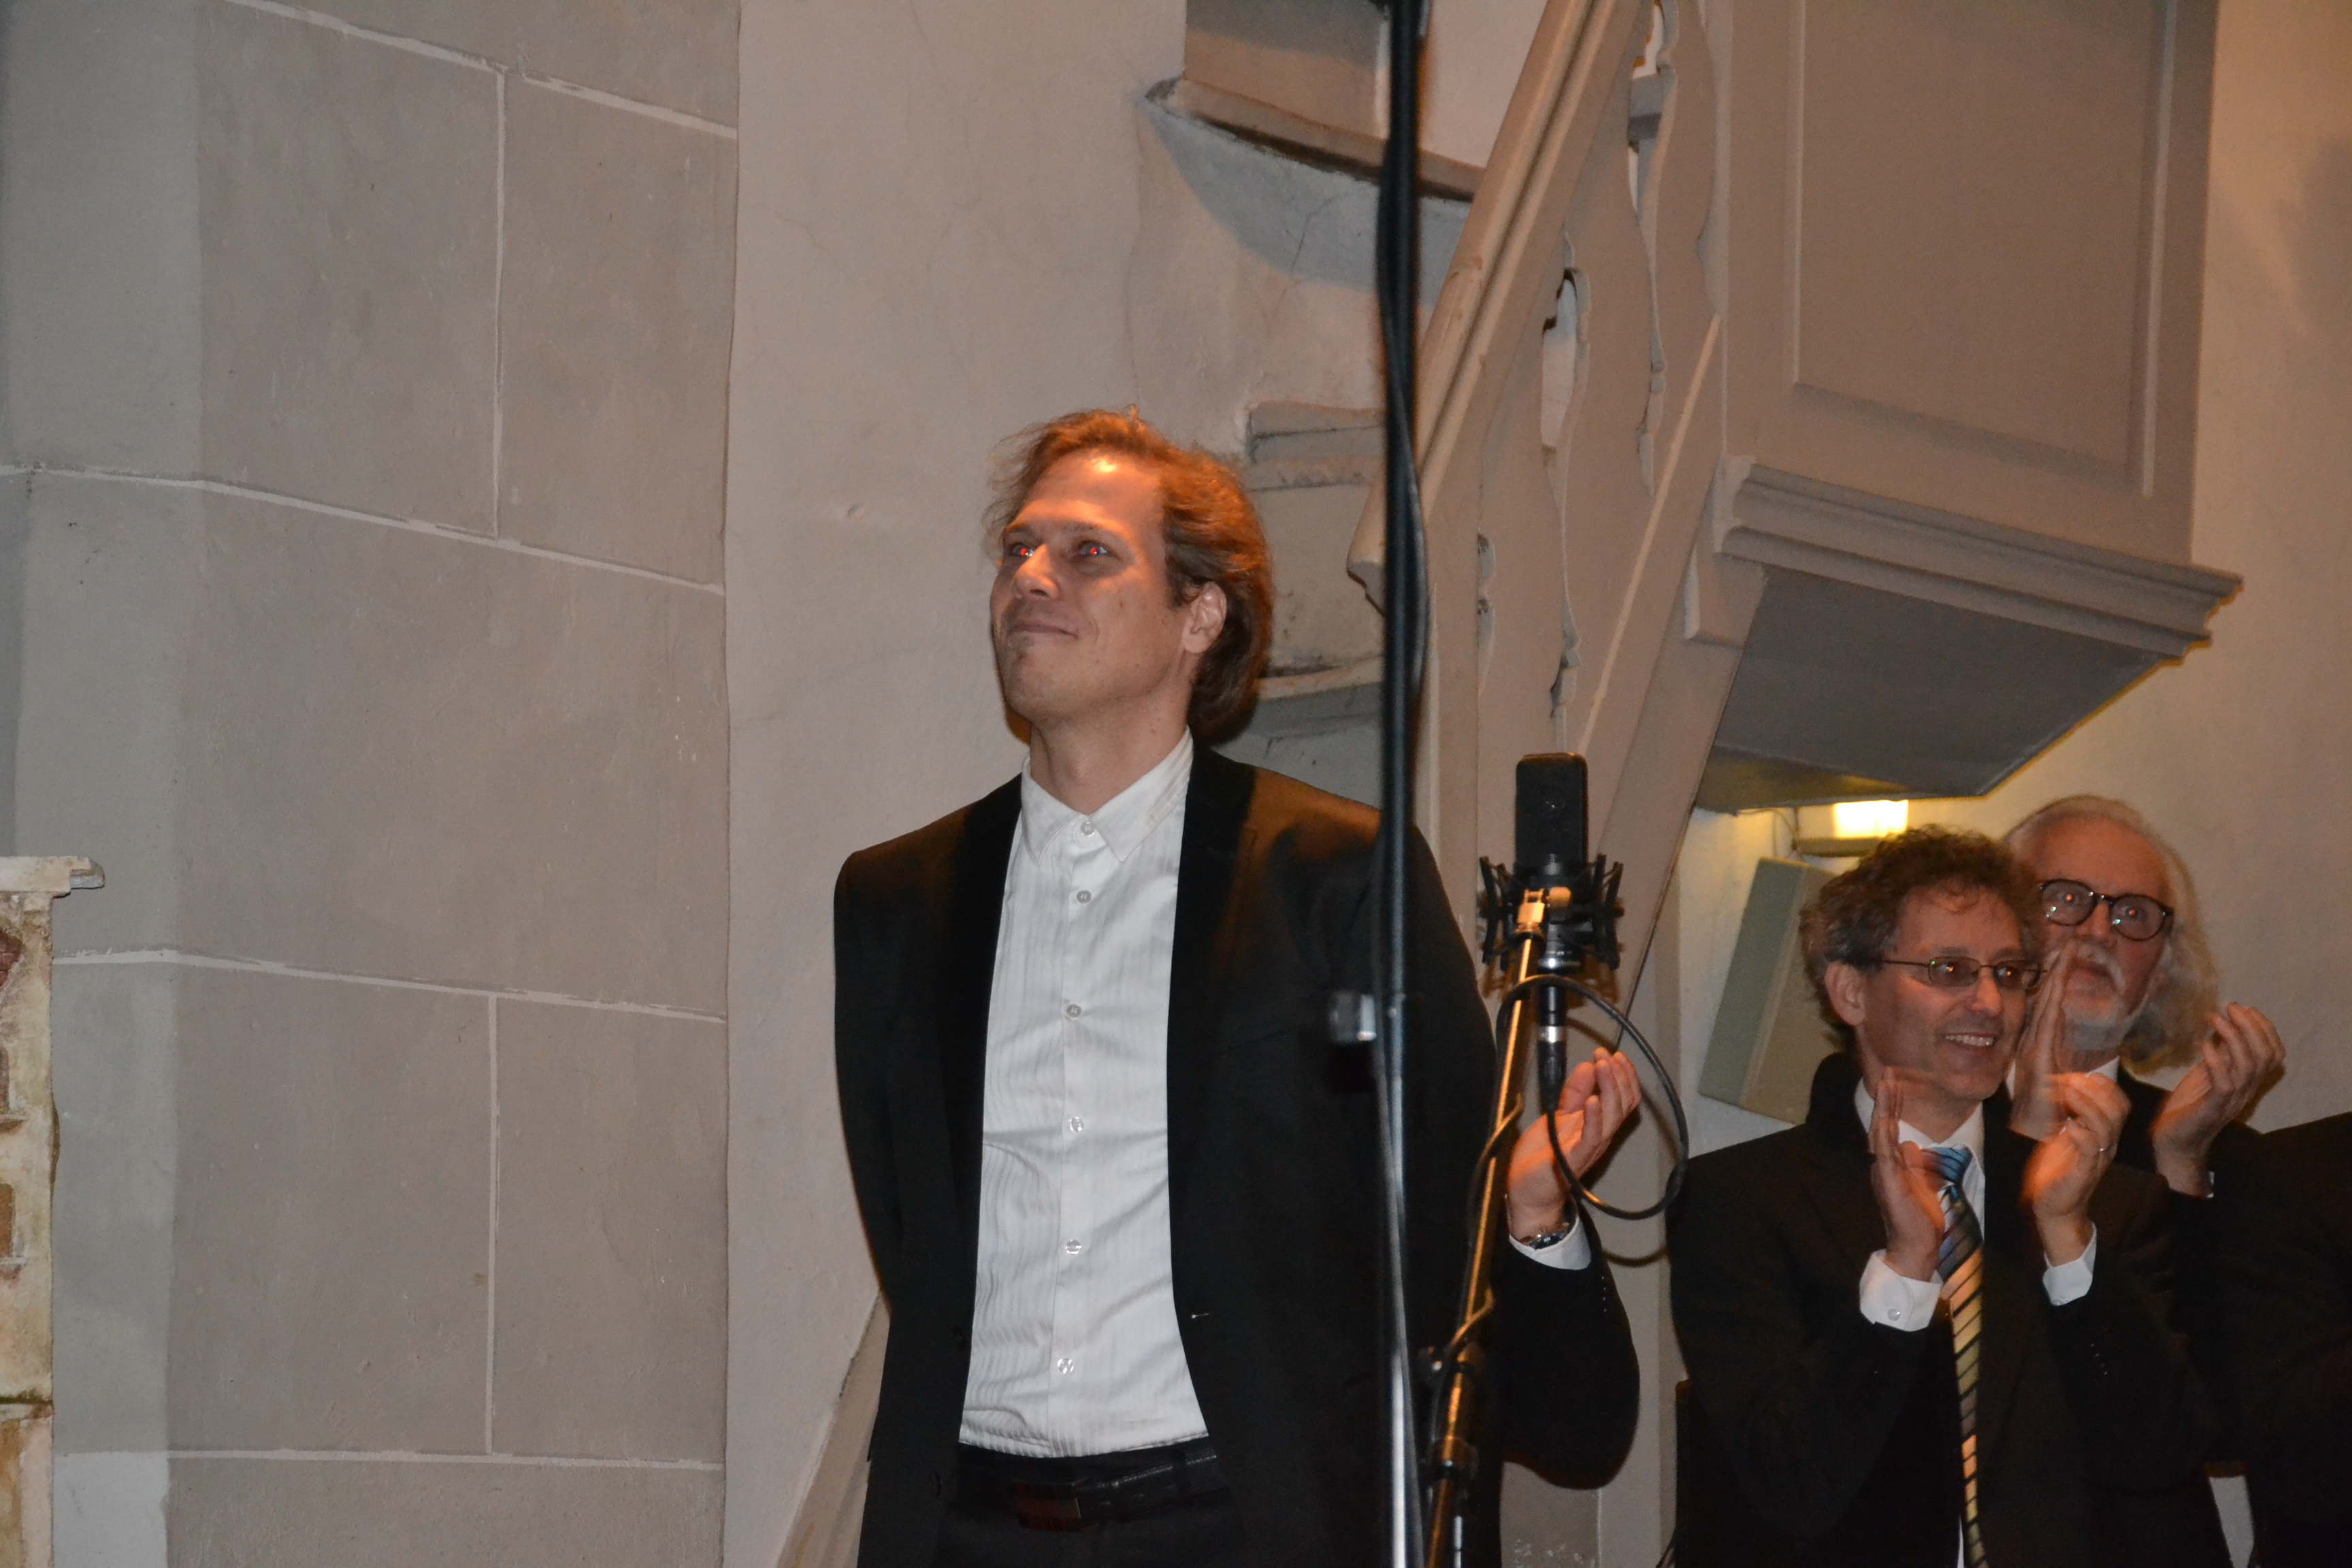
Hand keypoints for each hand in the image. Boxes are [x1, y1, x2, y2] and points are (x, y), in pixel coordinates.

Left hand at [1506, 1047, 1638, 1239]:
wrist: (1526, 1190)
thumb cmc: (1542, 1156)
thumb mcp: (1558, 1115)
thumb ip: (1573, 1092)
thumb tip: (1587, 1065)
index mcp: (1597, 1124)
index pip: (1623, 1098)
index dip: (1623, 1075)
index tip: (1613, 1054)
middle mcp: (1598, 1135)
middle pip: (1623, 1104)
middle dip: (1618, 1076)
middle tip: (1606, 1056)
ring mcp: (1589, 1147)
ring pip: (1613, 1117)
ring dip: (1609, 1088)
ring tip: (1602, 1067)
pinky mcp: (1574, 1158)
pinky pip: (1591, 1138)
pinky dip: (1594, 1118)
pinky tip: (1592, 1101)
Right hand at [1868, 1070, 1948, 1282]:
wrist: (1915, 1246)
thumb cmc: (1920, 1220)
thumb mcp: (1921, 1185)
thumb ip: (1913, 1164)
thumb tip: (1910, 1144)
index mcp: (1890, 1165)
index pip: (1890, 1129)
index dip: (1892, 1106)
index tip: (1894, 1083)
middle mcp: (1883, 1164)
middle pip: (1883, 1124)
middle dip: (1886, 1098)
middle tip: (1888, 1072)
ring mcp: (1884, 1171)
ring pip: (1882, 1132)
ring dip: (1885, 1107)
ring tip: (1887, 1083)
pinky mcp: (1889, 1180)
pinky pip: (1885, 1151)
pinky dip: (1884, 1132)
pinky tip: (1885, 1115)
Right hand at [2009, 947, 2075, 1139]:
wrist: (2031, 1134)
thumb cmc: (2047, 1113)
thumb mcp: (2058, 1085)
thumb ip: (2061, 1068)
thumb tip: (2067, 1059)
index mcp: (2042, 1044)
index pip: (2053, 1004)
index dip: (2061, 978)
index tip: (2071, 953)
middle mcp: (2037, 1040)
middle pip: (2051, 995)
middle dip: (2061, 966)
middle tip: (2074, 938)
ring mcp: (2036, 1044)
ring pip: (2050, 1000)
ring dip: (2060, 972)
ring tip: (2072, 946)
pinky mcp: (2038, 1052)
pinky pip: (2048, 1017)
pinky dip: (2054, 994)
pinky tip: (2062, 975)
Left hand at [2022, 1072, 2126, 1264]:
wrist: (2054, 1205)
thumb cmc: (2059, 1168)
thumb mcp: (2065, 1133)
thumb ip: (2070, 1112)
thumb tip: (2064, 1082)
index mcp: (2105, 1134)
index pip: (2120, 1104)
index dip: (2103, 1085)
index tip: (2077, 1076)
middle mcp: (2107, 1145)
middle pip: (2117, 1111)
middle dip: (2094, 1090)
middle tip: (2070, 1080)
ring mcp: (2097, 1159)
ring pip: (2106, 1127)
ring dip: (2085, 1105)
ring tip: (2066, 1093)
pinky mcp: (2083, 1172)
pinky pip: (2091, 1149)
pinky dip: (2081, 1133)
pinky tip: (2068, 1124)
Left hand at [2151, 1003, 2284, 1195]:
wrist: (2173, 1140)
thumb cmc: (2189, 1105)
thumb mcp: (2206, 1073)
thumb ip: (2219, 1053)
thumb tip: (2222, 1023)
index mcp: (2248, 1082)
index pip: (2272, 1055)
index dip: (2265, 1030)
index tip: (2246, 1009)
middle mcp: (2246, 1091)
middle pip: (2265, 1057)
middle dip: (2251, 1027)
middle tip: (2232, 1007)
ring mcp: (2232, 1101)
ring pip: (2248, 1067)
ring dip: (2232, 1037)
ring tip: (2215, 1018)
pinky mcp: (2213, 1109)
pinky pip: (2225, 1083)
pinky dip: (2216, 1061)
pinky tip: (2203, 1044)